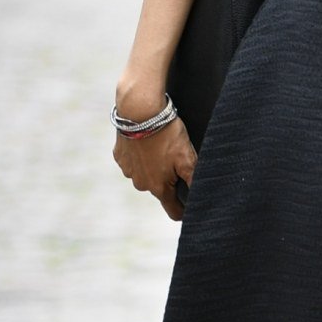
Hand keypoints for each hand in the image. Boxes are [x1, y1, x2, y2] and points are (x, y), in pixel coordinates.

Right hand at [113, 109, 196, 223]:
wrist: (140, 111)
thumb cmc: (167, 134)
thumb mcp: (187, 158)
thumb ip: (193, 180)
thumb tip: (202, 199)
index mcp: (158, 188)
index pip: (173, 210)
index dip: (183, 210)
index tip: (190, 205)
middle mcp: (141, 184)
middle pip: (159, 189)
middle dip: (168, 179)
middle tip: (176, 159)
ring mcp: (128, 171)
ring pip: (145, 174)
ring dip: (153, 166)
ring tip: (160, 147)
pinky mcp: (119, 156)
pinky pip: (133, 161)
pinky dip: (140, 155)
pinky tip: (147, 142)